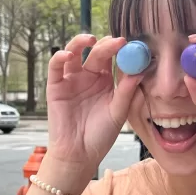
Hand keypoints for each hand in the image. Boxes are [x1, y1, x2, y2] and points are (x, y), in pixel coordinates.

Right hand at [45, 33, 140, 178]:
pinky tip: (69, 55)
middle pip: (95, 53)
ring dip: (80, 42)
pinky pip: (55, 67)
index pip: (112, 58)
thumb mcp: (118, 113)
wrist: (79, 155)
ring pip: (73, 53)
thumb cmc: (100, 135)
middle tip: (118, 41)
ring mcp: (71, 80)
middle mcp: (88, 77)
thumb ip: (126, 92)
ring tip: (91, 39)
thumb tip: (140, 71)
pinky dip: (59, 57)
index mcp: (104, 81)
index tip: (132, 44)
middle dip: (106, 45)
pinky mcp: (55, 86)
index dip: (120, 50)